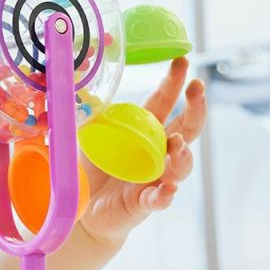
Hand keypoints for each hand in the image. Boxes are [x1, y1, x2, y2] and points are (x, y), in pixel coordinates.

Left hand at [79, 56, 206, 245]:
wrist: (82, 208)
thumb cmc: (90, 168)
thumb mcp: (85, 134)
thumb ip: (84, 112)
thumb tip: (72, 80)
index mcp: (143, 131)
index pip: (164, 102)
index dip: (174, 83)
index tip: (181, 60)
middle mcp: (156, 153)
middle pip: (185, 130)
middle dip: (195, 109)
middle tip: (197, 88)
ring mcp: (154, 179)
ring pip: (180, 166)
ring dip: (183, 155)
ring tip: (178, 145)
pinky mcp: (144, 203)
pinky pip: (161, 199)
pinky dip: (166, 194)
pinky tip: (168, 188)